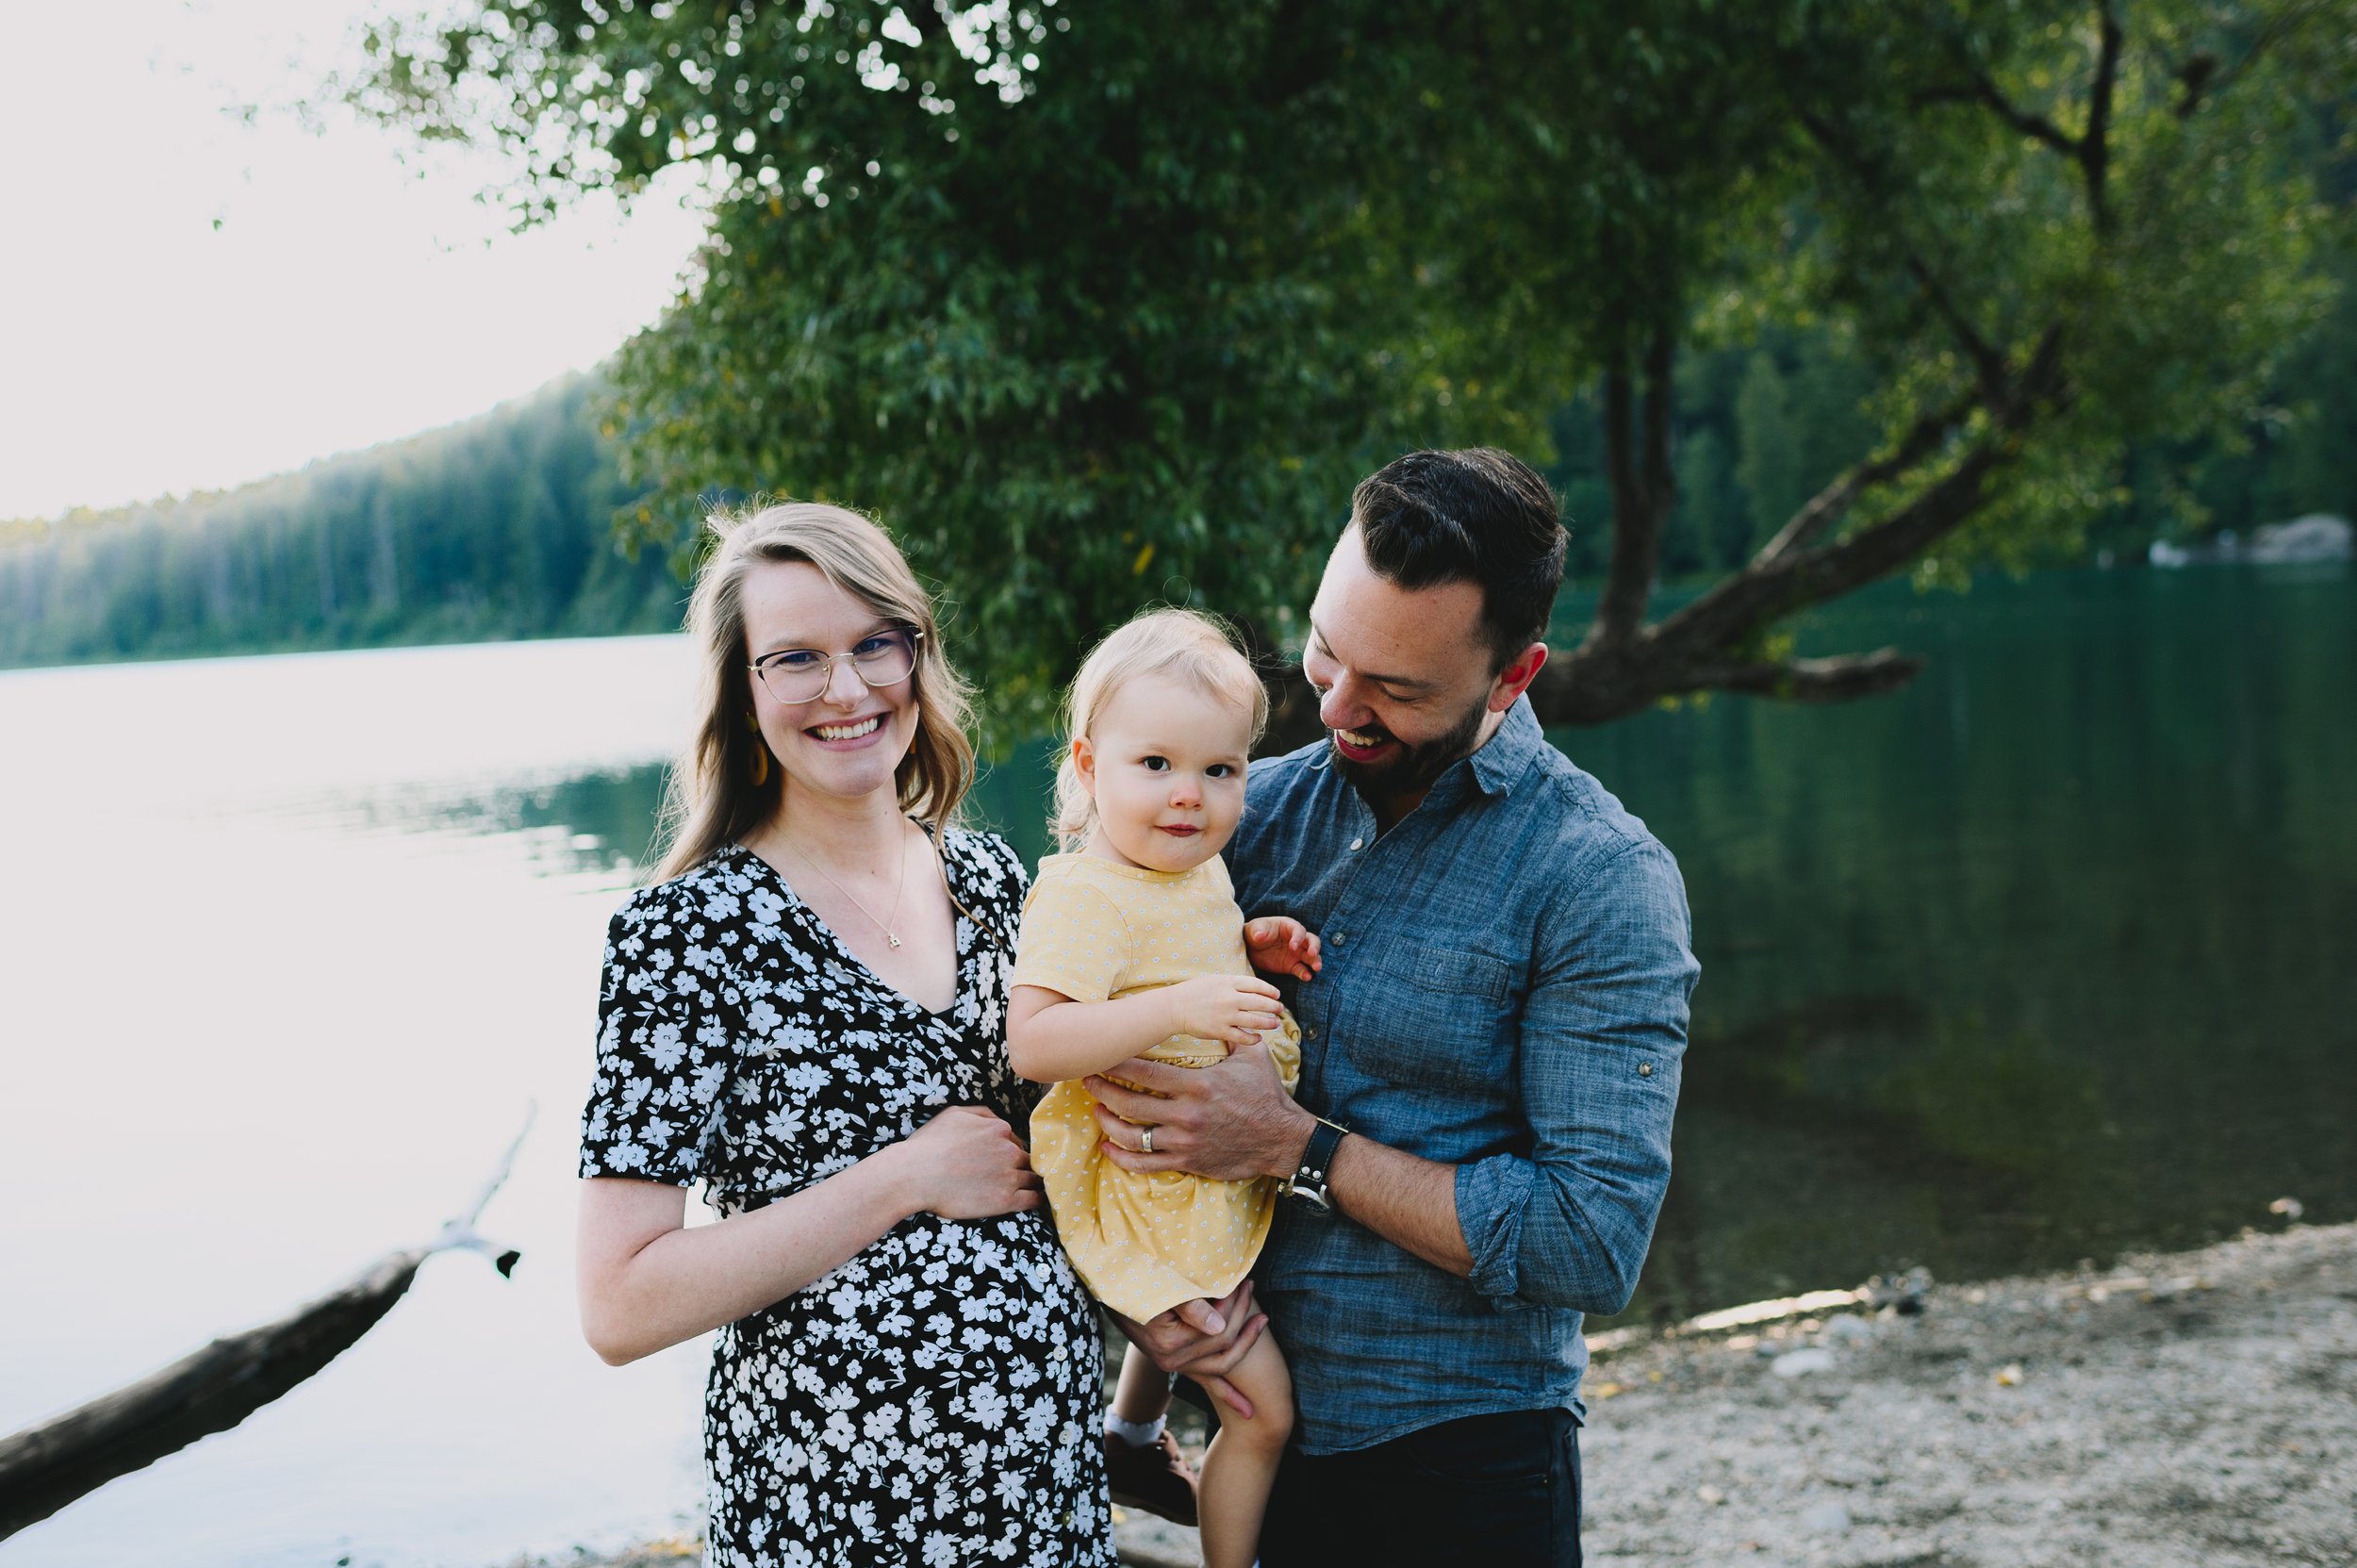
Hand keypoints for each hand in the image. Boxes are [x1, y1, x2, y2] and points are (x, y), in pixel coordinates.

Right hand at [897, 1106, 1041, 1219]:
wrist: (915, 1175)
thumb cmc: (930, 1145)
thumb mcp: (954, 1114)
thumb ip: (982, 1114)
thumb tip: (998, 1121)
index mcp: (998, 1129)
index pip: (1015, 1140)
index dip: (1009, 1150)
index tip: (1003, 1159)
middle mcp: (1008, 1151)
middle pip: (1026, 1158)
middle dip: (1021, 1165)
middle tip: (1013, 1174)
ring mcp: (1008, 1176)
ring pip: (1033, 1177)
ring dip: (1033, 1181)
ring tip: (1032, 1188)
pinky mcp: (1005, 1200)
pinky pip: (1033, 1199)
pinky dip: (1038, 1199)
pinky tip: (1039, 1200)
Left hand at [1087, 1043, 1313, 1182]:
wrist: (1282, 1139)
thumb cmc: (1266, 1094)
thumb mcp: (1251, 1057)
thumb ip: (1230, 1033)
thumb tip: (1221, 1008)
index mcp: (1197, 1085)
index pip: (1145, 1073)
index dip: (1117, 1064)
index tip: (1100, 1056)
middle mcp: (1186, 1114)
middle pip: (1129, 1102)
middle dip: (1101, 1089)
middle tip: (1087, 1079)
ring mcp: (1185, 1141)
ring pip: (1131, 1135)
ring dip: (1107, 1122)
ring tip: (1096, 1111)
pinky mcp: (1187, 1161)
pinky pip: (1145, 1164)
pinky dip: (1122, 1158)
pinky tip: (1109, 1149)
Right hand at [1109, 1282, 1268, 1418]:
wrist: (1111, 1289)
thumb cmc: (1136, 1281)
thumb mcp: (1159, 1287)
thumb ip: (1189, 1306)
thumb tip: (1219, 1326)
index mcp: (1170, 1343)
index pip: (1219, 1331)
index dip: (1235, 1307)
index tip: (1242, 1281)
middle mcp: (1171, 1361)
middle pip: (1223, 1348)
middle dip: (1243, 1320)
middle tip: (1252, 1289)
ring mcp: (1174, 1365)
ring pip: (1220, 1367)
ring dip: (1244, 1345)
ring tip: (1261, 1320)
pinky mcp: (1176, 1364)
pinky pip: (1206, 1382)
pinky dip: (1228, 1394)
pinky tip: (1247, 1410)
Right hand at [1164, 972, 1283, 1046]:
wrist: (1174, 1008)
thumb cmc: (1194, 992)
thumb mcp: (1215, 980)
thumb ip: (1234, 983)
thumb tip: (1255, 989)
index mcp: (1228, 982)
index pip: (1257, 985)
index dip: (1271, 991)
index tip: (1277, 995)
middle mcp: (1229, 998)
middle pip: (1261, 1003)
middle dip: (1274, 1007)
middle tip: (1280, 1009)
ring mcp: (1226, 1015)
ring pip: (1256, 1021)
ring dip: (1269, 1023)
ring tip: (1275, 1024)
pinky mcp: (1220, 1031)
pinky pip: (1243, 1037)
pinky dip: (1254, 1038)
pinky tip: (1258, 1037)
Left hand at [1244, 916, 1321, 980]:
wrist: (1250, 948)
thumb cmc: (1254, 932)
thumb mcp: (1253, 929)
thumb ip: (1258, 931)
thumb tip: (1260, 936)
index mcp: (1288, 926)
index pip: (1299, 930)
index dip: (1298, 938)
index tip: (1292, 947)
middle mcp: (1296, 939)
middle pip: (1312, 941)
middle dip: (1314, 947)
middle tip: (1313, 954)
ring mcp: (1296, 953)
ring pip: (1311, 956)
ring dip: (1315, 961)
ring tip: (1316, 968)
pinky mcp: (1292, 965)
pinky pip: (1301, 969)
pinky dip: (1305, 973)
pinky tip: (1307, 977)